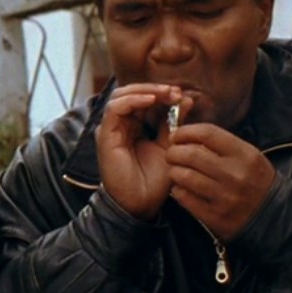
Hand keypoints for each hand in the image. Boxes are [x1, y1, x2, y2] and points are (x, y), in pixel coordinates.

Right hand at [96, 83, 188, 220]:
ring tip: (165, 94)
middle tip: (175, 91)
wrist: (140, 203)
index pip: (144, 99)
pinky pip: (115, 108)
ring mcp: (111, 129)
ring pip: (121, 95)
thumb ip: (174, 123)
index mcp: (134, 126)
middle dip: (155, 89)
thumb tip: (186, 99)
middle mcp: (120, 125)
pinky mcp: (105, 135)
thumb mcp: (169, 146)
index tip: (182, 95)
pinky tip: (151, 100)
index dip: (163, 93)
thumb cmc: (154, 180)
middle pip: (132, 93)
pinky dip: (133, 100)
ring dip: (145, 91)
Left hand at [166, 122, 276, 240]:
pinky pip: (185, 198)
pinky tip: (181, 188)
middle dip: (174, 152)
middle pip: (190, 154)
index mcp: (245, 155)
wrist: (275, 217)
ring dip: (174, 171)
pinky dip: (178, 190)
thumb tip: (189, 136)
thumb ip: (222, 145)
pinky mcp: (215, 216)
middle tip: (171, 154)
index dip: (185, 131)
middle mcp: (235, 174)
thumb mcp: (249, 157)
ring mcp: (225, 197)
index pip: (207, 133)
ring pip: (184, 176)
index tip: (176, 135)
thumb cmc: (256, 181)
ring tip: (175, 170)